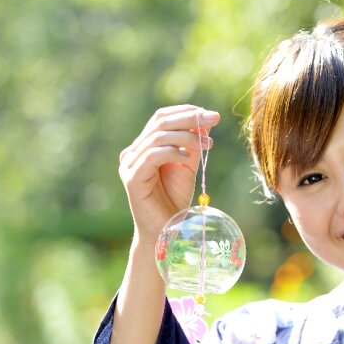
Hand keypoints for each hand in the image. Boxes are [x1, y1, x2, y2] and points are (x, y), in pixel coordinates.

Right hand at [119, 105, 220, 244]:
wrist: (166, 231)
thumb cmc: (174, 201)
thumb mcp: (187, 166)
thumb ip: (192, 144)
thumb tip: (205, 121)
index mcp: (144, 147)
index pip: (161, 118)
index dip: (186, 112)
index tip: (211, 115)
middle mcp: (133, 153)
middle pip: (159, 122)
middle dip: (189, 118)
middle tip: (214, 119)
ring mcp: (130, 165)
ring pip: (157, 137)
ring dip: (186, 136)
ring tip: (207, 144)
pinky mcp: (132, 178)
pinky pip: (152, 156)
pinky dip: (172, 152)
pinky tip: (187, 157)